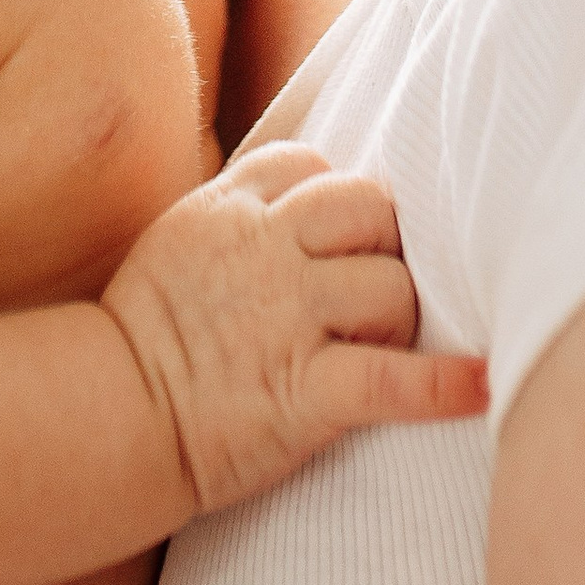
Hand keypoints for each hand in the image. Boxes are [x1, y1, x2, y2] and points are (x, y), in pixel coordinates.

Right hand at [101, 143, 488, 516]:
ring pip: (390, 285)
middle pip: (369, 210)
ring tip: (385, 344)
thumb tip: (295, 198)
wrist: (105, 417)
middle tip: (377, 289)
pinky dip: (444, 387)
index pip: (313, 168)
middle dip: (386, 245)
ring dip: (400, 315)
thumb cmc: (138, 338)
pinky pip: (392, 379)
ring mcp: (287, 317)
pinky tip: (480, 387)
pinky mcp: (303, 390)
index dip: (340, 201)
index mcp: (229, 209)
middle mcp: (264, 249)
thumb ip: (234, 212)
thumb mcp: (176, 239)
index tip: (344, 238)